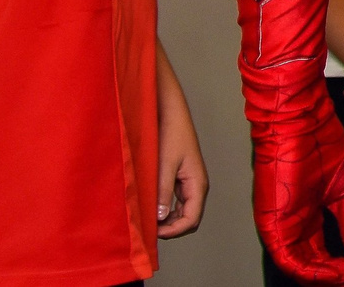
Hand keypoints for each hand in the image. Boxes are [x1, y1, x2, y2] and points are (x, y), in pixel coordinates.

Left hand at [154, 58, 208, 237]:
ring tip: (146, 218)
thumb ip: (162, 192)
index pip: (192, 219)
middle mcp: (195, 185)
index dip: (174, 231)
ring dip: (166, 219)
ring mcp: (188, 182)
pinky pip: (175, 201)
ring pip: (182, 211)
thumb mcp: (164, 164)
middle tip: (147, 228)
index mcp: (197, 183)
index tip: (152, 232)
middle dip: (170, 227)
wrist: (169, 112)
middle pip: (189, 218)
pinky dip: (164, 209)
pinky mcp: (179, 177)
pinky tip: (149, 206)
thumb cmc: (170, 134)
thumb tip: (160, 218)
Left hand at [255, 81, 343, 284]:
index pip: (319, 253)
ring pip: (297, 264)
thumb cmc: (323, 146)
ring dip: (322, 276)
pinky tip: (332, 270)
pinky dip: (309, 268)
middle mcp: (291, 224)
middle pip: (307, 264)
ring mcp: (280, 223)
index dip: (338, 268)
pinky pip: (287, 255)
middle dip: (331, 277)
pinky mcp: (272, 220)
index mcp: (307, 216)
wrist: (302, 122)